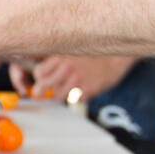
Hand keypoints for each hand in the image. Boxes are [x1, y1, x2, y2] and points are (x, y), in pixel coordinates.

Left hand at [18, 55, 135, 101]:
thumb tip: (40, 75)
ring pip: (57, 96)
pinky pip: (73, 100)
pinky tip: (82, 90)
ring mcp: (77, 79)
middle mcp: (67, 68)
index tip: (43, 79)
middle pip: (43, 86)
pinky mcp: (87, 90)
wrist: (115, 60)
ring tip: (69, 89)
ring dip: (61, 95)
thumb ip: (57, 62)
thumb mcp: (72, 53)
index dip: (39, 78)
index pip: (39, 72)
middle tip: (45, 92)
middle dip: (42, 91)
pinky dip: (75, 98)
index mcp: (62, 57)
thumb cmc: (93, 57)